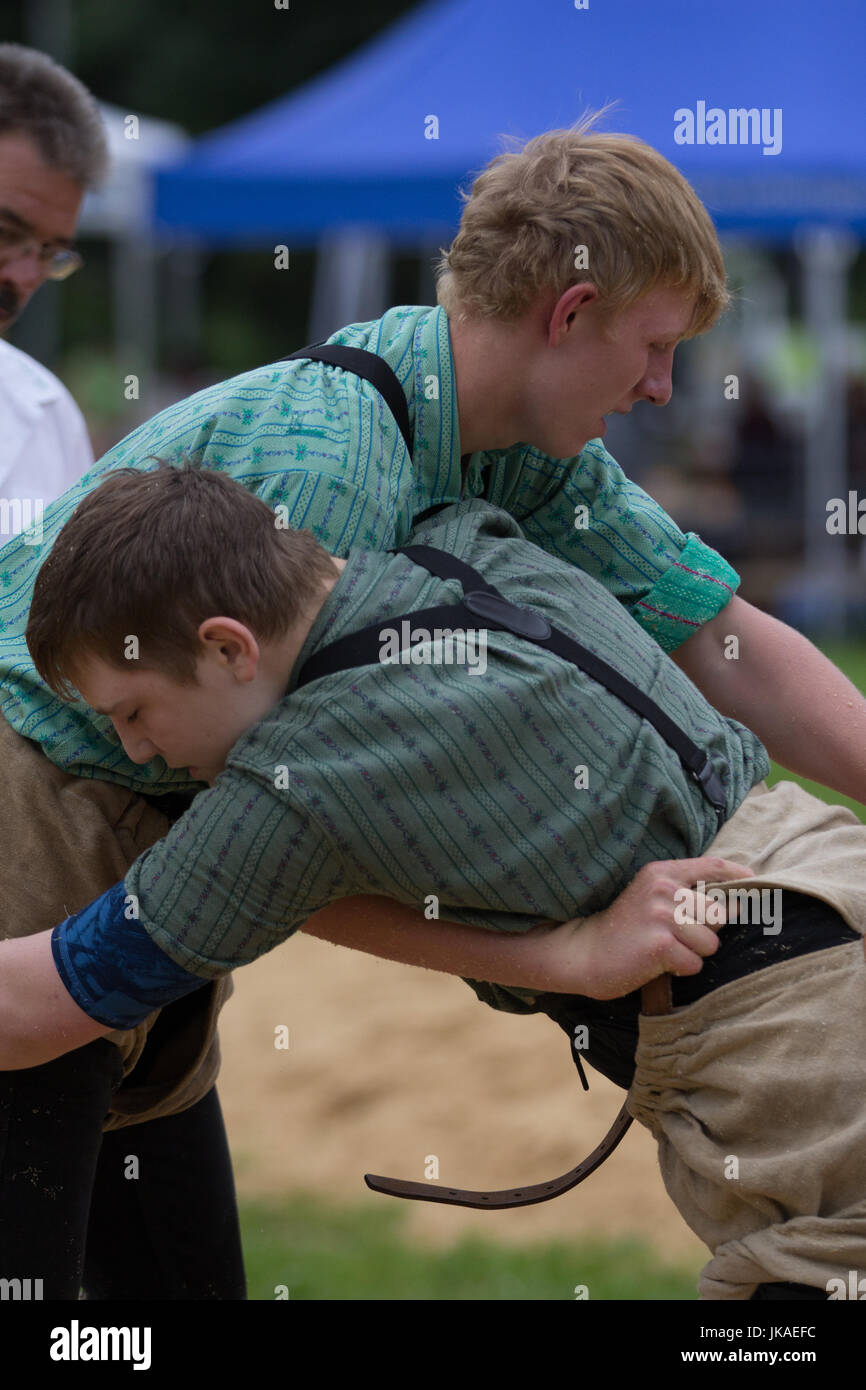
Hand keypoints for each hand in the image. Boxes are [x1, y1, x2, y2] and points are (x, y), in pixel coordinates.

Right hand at [551, 856, 755, 999]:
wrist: (585, 953)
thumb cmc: (626, 928)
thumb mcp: (652, 897)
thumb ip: (685, 892)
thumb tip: (735, 903)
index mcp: (662, 872)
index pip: (713, 866)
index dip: (739, 876)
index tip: (754, 882)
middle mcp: (663, 889)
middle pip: (718, 914)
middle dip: (706, 932)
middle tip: (676, 937)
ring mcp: (660, 915)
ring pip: (710, 942)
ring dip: (693, 953)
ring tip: (665, 950)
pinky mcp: (659, 944)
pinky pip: (694, 963)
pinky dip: (680, 969)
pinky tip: (658, 963)